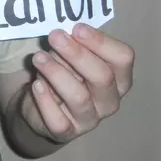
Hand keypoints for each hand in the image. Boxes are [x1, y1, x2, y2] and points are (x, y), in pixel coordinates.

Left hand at [22, 24, 133, 144]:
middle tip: (55, 37)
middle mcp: (109, 100)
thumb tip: (65, 33)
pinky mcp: (66, 133)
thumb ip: (74, 45)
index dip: (101, 42)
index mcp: (119, 78)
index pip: (123, 58)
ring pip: (79, 97)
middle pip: (102, 76)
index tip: (77, 28)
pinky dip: (45, 101)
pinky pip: (58, 121)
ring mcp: (89, 120)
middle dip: (77, 54)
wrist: (41, 106)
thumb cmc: (65, 73)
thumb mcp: (72, 56)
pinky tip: (36, 85)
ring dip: (56, 73)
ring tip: (38, 58)